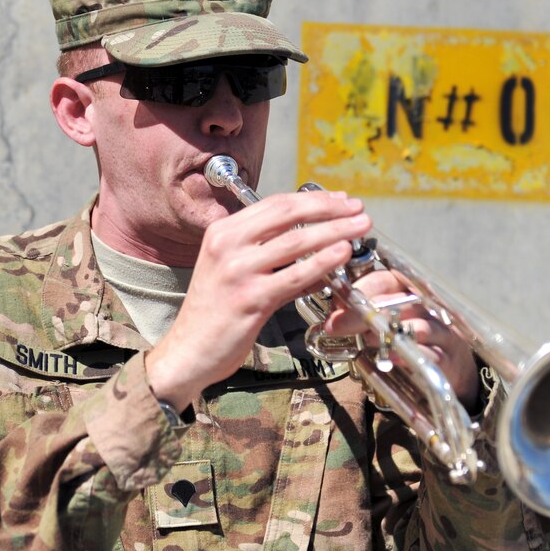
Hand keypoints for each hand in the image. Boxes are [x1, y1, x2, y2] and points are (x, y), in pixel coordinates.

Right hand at [145, 190, 372, 410]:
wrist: (189, 351)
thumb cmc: (215, 312)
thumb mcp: (232, 270)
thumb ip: (266, 253)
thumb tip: (314, 244)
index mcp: (222, 232)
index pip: (275, 203)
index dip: (313, 199)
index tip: (340, 199)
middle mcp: (228, 245)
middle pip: (288, 214)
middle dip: (329, 208)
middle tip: (358, 208)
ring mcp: (238, 271)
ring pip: (296, 241)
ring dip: (335, 230)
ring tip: (360, 227)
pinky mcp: (251, 298)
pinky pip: (295, 275)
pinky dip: (322, 262)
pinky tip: (342, 254)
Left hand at [322, 269, 479, 408]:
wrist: (450, 373)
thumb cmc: (413, 343)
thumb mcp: (387, 324)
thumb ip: (363, 315)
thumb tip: (333, 309)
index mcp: (410, 293)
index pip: (386, 279)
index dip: (361, 287)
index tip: (337, 301)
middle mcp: (427, 307)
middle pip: (396, 301)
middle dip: (363, 311)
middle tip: (335, 324)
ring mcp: (440, 332)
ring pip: (416, 324)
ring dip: (387, 331)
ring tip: (366, 339)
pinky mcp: (446, 357)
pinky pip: (429, 354)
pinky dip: (408, 355)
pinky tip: (391, 358)